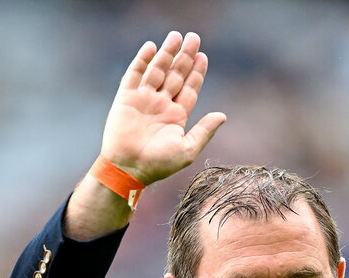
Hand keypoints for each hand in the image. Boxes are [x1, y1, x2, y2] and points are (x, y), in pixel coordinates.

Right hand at [101, 30, 225, 183]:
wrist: (128, 169)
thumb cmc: (158, 164)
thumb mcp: (187, 149)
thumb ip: (204, 131)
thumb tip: (223, 116)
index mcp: (176, 117)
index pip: (189, 89)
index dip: (196, 73)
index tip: (203, 56)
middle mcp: (160, 105)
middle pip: (175, 75)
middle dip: (185, 56)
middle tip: (194, 38)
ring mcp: (143, 100)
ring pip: (157, 70)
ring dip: (166, 53)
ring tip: (176, 36)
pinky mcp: (126, 98)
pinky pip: (135, 74)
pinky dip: (142, 60)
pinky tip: (151, 47)